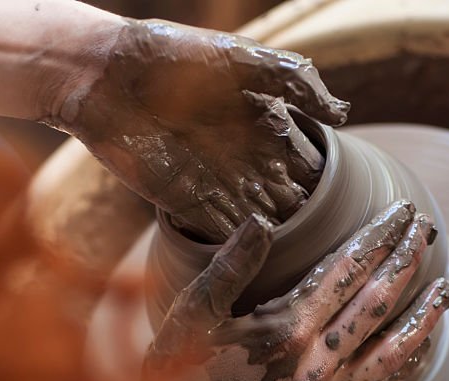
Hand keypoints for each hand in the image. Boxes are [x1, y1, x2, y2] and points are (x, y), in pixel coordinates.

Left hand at [52, 19, 349, 243]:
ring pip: (258, 219)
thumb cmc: (172, 54)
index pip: (306, 164)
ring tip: (303, 258)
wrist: (102, 73)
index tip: (347, 206)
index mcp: (263, 124)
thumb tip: (344, 114)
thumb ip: (296, 82)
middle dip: (306, 220)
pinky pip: (219, 231)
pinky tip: (261, 258)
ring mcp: (215, 182)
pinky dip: (239, 245)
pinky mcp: (182, 202)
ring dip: (277, 237)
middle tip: (330, 244)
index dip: (325, 185)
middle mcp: (244, 158)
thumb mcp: (243, 59)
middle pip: (286, 198)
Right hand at [144, 200, 448, 380]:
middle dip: (407, 260)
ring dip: (424, 316)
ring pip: (394, 349)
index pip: (348, 269)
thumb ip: (229, 267)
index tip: (401, 212)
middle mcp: (316, 363)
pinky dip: (408, 365)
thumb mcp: (191, 315)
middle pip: (378, 301)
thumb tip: (262, 220)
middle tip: (426, 229)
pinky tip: (423, 346)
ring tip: (445, 289)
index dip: (379, 236)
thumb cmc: (175, 378)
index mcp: (285, 328)